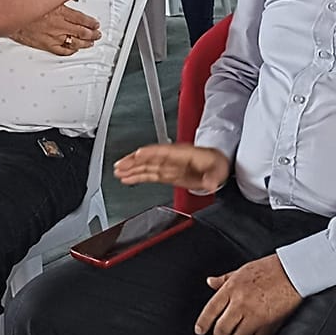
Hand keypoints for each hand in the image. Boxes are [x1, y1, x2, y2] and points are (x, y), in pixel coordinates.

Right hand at [11, 2, 100, 56]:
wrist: (8, 15)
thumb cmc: (23, 4)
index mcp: (59, 11)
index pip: (82, 18)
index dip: (91, 22)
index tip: (96, 23)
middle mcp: (58, 25)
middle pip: (81, 31)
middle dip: (92, 34)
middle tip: (97, 34)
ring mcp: (52, 36)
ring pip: (74, 42)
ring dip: (85, 43)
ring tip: (90, 42)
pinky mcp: (45, 44)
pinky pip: (61, 50)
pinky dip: (69, 50)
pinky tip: (73, 49)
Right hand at [114, 142, 231, 192]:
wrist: (218, 165)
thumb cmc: (217, 163)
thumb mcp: (218, 169)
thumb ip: (213, 176)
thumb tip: (210, 182)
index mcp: (182, 154)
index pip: (162, 152)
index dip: (150, 153)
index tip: (138, 154)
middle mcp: (171, 159)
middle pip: (149, 158)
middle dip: (134, 161)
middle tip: (119, 165)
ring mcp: (168, 166)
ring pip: (146, 166)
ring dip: (131, 168)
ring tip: (117, 171)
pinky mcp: (167, 174)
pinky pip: (149, 174)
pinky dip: (137, 176)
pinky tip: (127, 178)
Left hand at [194, 255, 301, 334]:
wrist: (293, 272)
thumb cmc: (270, 268)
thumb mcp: (242, 269)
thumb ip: (224, 278)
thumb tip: (211, 282)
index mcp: (232, 288)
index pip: (211, 310)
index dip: (203, 323)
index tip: (199, 331)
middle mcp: (240, 304)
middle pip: (222, 329)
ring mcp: (255, 316)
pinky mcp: (269, 325)